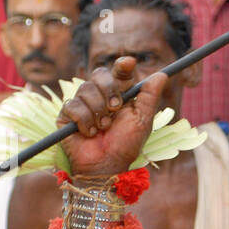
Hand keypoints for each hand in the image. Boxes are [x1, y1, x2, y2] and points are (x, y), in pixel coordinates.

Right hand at [58, 57, 168, 186]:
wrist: (107, 165)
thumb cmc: (126, 145)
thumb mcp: (142, 120)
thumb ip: (149, 96)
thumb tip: (162, 74)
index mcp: (119, 94)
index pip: (118, 72)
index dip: (122, 65)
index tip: (129, 63)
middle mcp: (99, 95)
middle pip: (99, 73)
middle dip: (109, 90)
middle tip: (116, 109)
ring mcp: (82, 103)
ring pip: (85, 89)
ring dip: (98, 111)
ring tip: (104, 128)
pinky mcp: (67, 114)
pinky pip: (73, 106)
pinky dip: (85, 121)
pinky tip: (89, 133)